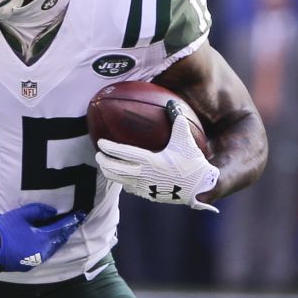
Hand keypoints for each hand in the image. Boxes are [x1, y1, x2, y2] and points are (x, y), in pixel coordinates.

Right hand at [0, 203, 84, 271]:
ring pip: (50, 249)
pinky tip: (41, 242)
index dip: (71, 221)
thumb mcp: (21, 215)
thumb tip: (52, 212)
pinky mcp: (27, 265)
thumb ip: (39, 211)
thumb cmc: (5, 229)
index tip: (80, 215)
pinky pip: (41, 254)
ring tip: (58, 232)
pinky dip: (45, 246)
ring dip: (55, 240)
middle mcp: (43, 252)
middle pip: (58, 241)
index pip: (61, 228)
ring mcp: (35, 261)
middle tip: (71, 224)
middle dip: (65, 232)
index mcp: (44, 239)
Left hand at [96, 112, 219, 211]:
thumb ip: (178, 122)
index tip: (100, 143)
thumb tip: (172, 103)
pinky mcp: (148, 195)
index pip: (124, 153)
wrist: (200, 189)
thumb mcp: (186, 142)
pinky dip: (122, 181)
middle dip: (104, 162)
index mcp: (151, 161)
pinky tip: (121, 177)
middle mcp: (144, 175)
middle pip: (116, 169)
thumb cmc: (192, 163)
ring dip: (109, 173)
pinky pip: (130, 188)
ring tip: (104, 166)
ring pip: (120, 180)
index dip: (110, 148)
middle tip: (98, 155)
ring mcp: (145, 187)